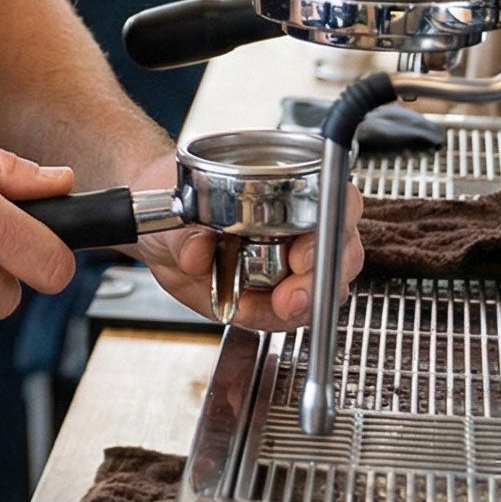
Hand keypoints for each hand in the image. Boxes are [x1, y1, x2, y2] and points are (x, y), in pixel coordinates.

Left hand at [123, 148, 363, 332]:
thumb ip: (183, 230)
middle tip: (286, 299)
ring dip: (296, 307)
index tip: (303, 257)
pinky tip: (242, 307)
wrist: (157, 223)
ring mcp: (294, 261)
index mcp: (288, 184)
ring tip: (252, 306)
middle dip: (318, 282)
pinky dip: (269, 317)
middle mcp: (301, 223)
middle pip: (343, 252)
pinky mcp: (278, 292)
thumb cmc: (173, 194)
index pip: (338, 199)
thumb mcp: (170, 205)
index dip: (332, 228)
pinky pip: (292, 314)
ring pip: (325, 290)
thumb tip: (197, 251)